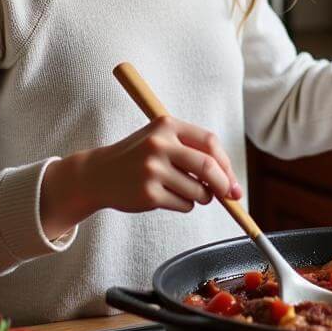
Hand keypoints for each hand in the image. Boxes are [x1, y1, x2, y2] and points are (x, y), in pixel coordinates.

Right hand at [41, 116, 242, 238]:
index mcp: (166, 125)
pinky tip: (167, 197)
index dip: (226, 163)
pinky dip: (185, 205)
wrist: (98, 174)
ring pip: (198, 190)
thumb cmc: (139, 158)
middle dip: (223, 185)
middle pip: (208, 166)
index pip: (209, 142)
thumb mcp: (162, 141)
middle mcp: (159, 145)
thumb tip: (231, 184)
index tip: (232, 180)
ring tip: (185, 191)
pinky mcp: (148, 193)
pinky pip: (184, 205)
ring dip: (201, 197)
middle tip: (229, 196)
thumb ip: (194, 153)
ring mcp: (152, 169)